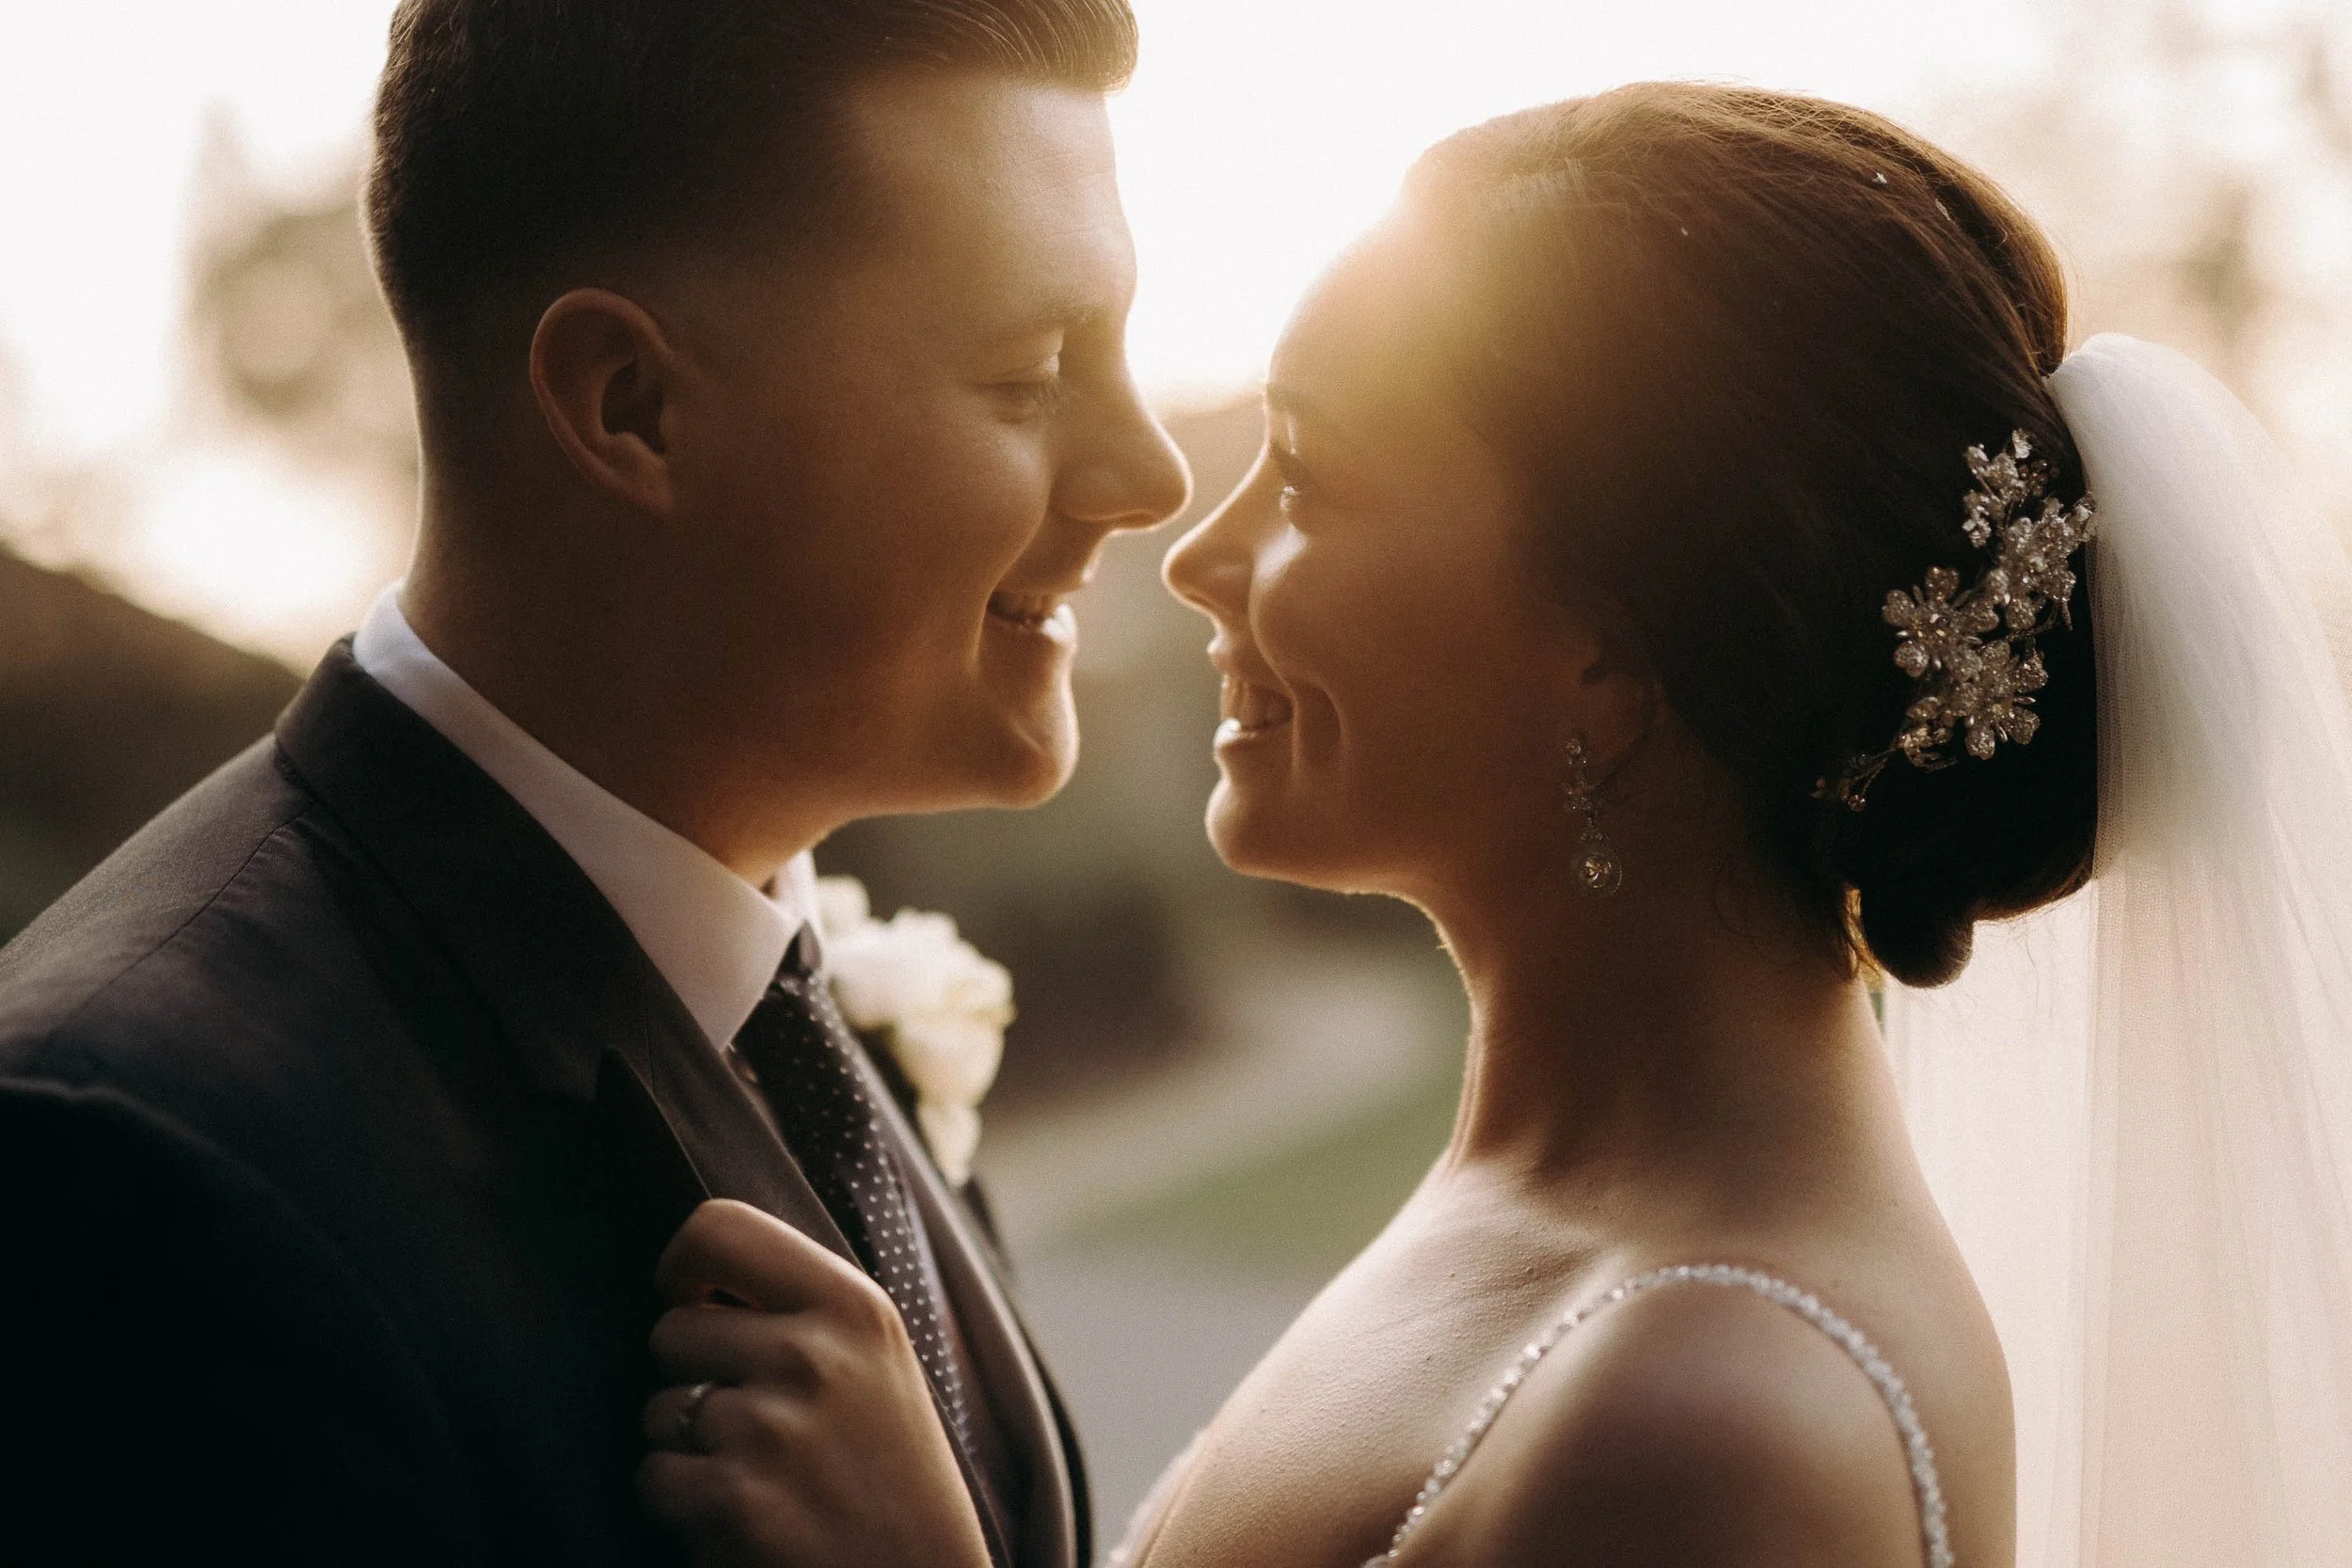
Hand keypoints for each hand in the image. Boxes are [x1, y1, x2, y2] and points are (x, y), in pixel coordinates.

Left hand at [637, 1200, 992, 1567]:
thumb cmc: (891, 1471)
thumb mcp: (876, 1359)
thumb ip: (800, 1305)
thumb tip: (695, 1271)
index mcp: (852, 1305)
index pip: (719, 1227)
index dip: (683, 1264)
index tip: (695, 1299)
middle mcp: (811, 1355)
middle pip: (671, 1330)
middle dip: (692, 1377)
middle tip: (756, 1421)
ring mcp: (770, 1428)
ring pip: (658, 1410)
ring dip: (688, 1448)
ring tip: (763, 1474)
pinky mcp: (732, 1500)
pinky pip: (653, 1477)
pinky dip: (683, 1505)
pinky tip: (746, 1517)